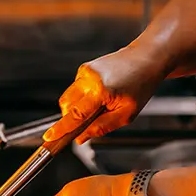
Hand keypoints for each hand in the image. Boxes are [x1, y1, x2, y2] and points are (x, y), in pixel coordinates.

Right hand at [43, 49, 165, 144]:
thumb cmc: (141, 84)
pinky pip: (76, 89)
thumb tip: (81, 137)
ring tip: (100, 106)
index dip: (61, 128)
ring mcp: (85, 71)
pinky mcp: (84, 68)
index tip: (49, 137)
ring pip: (69, 98)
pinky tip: (101, 95)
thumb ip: (102, 127)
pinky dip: (83, 97)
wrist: (146, 58)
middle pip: (66, 106)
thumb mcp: (127, 114)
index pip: (75, 115)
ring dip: (77, 108)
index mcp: (101, 91)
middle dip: (71, 119)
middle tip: (88, 125)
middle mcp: (89, 79)